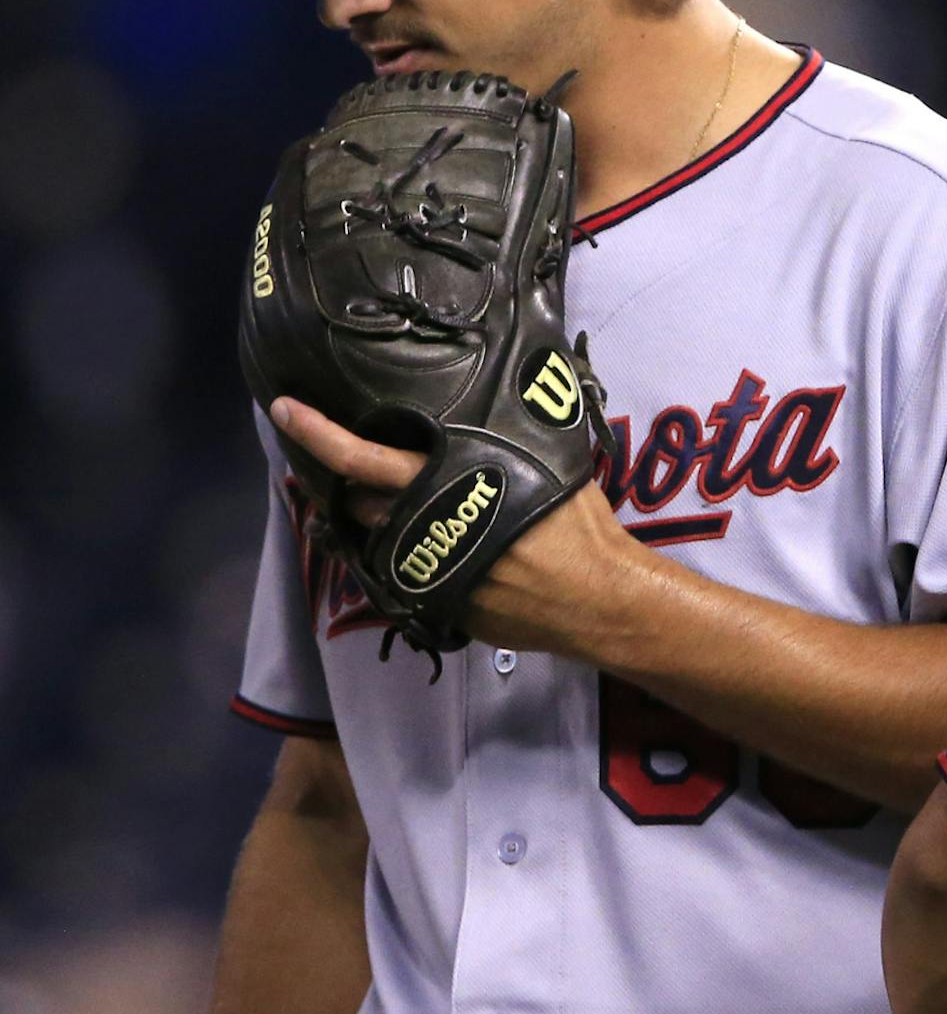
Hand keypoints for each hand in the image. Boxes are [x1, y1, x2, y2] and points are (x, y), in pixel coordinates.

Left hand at [269, 396, 642, 656]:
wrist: (596, 599)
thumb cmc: (579, 528)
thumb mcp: (545, 466)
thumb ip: (506, 445)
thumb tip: (501, 412)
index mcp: (449, 480)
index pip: (364, 456)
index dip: (318, 433)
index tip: (283, 409)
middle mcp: (426, 524)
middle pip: (359, 501)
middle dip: (355, 488)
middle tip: (356, 473)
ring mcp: (425, 570)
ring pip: (376, 542)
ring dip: (381, 526)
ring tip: (402, 515)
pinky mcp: (435, 605)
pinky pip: (404, 578)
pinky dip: (411, 561)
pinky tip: (434, 554)